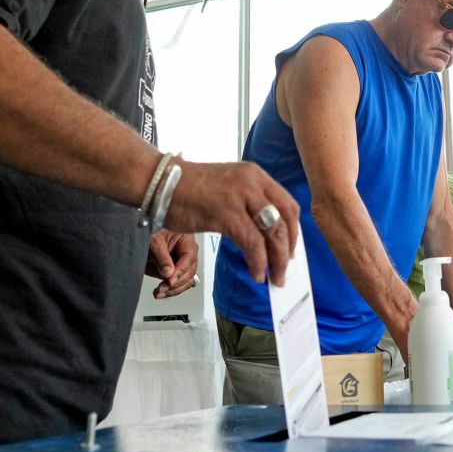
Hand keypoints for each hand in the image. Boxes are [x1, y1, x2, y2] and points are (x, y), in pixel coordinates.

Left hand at [145, 230, 197, 298]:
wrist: (144, 231)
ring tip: (159, 293)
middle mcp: (188, 252)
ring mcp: (184, 262)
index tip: (170, 280)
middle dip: (176, 283)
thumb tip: (168, 274)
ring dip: (173, 289)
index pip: (188, 258)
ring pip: (186, 281)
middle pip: (189, 272)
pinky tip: (162, 292)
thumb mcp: (154, 242)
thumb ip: (162, 258)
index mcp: (186, 240)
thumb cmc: (152, 231)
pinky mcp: (177, 271)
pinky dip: (171, 289)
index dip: (180, 271)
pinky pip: (179, 283)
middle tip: (162, 288)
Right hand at [161, 159, 298, 286]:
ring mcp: (240, 196)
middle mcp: (251, 182)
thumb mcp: (228, 186)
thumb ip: (248, 203)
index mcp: (254, 174)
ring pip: (272, 233)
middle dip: (288, 250)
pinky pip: (252, 243)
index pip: (288, 205)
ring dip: (276, 261)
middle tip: (285, 269)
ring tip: (273, 277)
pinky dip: (258, 262)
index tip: (291, 249)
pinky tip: (255, 272)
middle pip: (285, 220)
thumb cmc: (187, 187)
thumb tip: (264, 231)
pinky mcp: (226, 214)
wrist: (158, 181)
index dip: (294, 231)